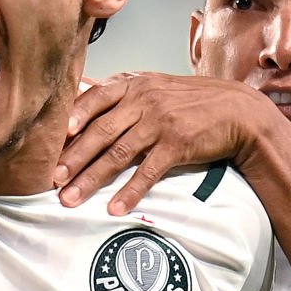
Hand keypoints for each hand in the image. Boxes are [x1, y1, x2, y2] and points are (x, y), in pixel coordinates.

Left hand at [58, 74, 279, 213]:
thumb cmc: (192, 102)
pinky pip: (148, 171)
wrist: (238, 111)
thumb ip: (123, 95)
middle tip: (52, 179)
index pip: (95, 98)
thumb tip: (83, 100)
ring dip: (91, 179)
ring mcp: (160, 122)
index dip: (72, 117)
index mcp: (135, 84)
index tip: (52, 138)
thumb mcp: (156, 86)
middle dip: (73, 158)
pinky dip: (130, 191)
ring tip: (71, 199)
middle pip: (100, 131)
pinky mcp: (177, 145)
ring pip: (117, 154)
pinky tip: (115, 207)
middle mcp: (144, 100)